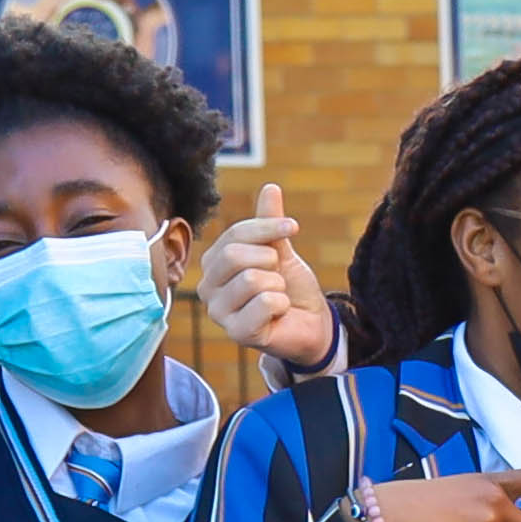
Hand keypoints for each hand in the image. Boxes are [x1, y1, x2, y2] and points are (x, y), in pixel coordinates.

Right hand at [205, 183, 338, 371]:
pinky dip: (282, 303)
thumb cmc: (291, 287)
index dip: (267, 227)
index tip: (293, 226)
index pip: (234, 234)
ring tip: (278, 296)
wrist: (312, 323)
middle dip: (270, 260)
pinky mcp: (237, 333)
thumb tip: (270, 188)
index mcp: (214, 262)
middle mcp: (208, 287)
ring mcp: (219, 313)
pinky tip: (278, 313)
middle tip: (278, 275)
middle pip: (234, 255)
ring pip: (252, 280)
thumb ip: (270, 223)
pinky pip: (265, 303)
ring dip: (278, 285)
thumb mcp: (281, 250)